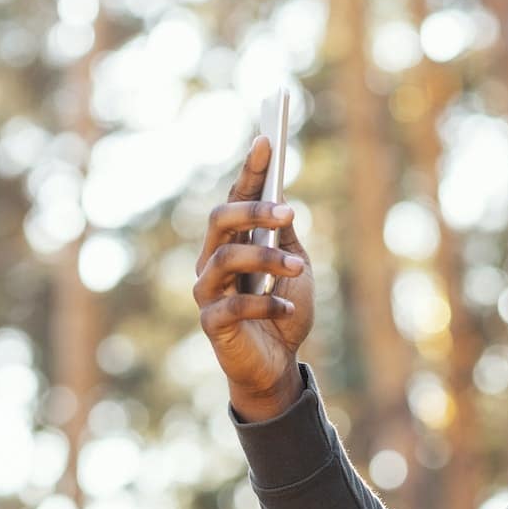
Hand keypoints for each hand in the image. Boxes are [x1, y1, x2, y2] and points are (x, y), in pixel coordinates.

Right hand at [195, 134, 315, 421]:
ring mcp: (208, 292)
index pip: (236, 198)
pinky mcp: (211, 324)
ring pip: (226, 258)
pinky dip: (266, 304)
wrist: (275, 368)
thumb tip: (283, 203)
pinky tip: (287, 310)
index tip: (267, 140)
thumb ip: (286, 239)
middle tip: (288, 211)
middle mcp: (213, 261)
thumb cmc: (283, 314)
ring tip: (299, 269)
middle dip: (253, 209)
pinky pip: (234, 305)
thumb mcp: (295, 271)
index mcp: (234, 243)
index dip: (249, 171)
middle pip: (220, 220)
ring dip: (267, 259)